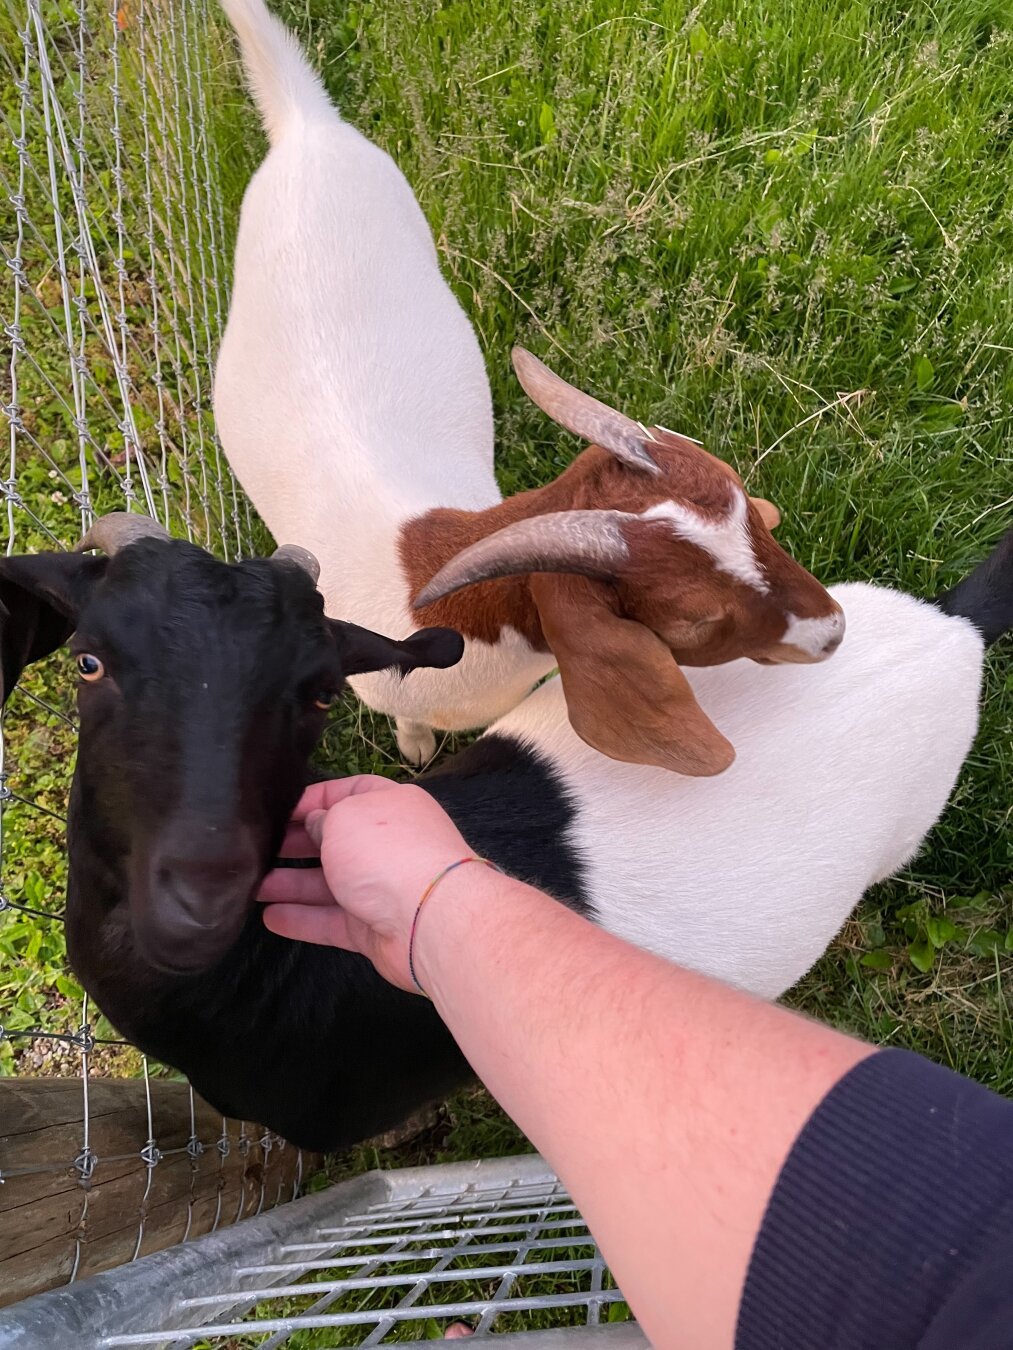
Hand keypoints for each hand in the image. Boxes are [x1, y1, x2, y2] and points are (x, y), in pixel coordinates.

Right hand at [258, 775, 474, 990]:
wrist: (429, 919)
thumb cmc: (387, 853)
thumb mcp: (344, 819)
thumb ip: (322, 820)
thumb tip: (313, 825)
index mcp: (391, 805)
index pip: (350, 791)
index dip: (315, 798)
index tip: (280, 809)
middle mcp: (388, 844)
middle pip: (336, 841)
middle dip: (298, 844)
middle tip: (260, 848)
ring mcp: (382, 888)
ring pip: (330, 884)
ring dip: (291, 885)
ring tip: (252, 886)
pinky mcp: (374, 928)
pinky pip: (332, 921)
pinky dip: (303, 919)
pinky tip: (271, 918)